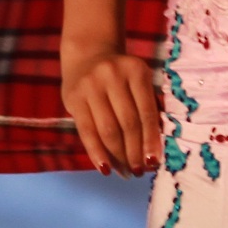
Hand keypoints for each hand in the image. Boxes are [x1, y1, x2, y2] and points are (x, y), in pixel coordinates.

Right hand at [59, 40, 160, 174]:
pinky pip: (86, 131)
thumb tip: (152, 153)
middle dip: (134, 152)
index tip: (154, 163)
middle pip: (127, 123)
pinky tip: (105, 168)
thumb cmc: (122, 78)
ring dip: (118, 156)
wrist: (88, 55)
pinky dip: (96, 152)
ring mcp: (90, 85)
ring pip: (107, 130)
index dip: (151, 141)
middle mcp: (112, 75)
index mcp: (136, 71)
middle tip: (139, 171)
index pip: (146, 113)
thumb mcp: (138, 83)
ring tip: (125, 172)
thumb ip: (147, 109)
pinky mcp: (73, 97)